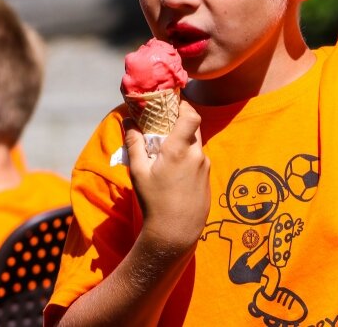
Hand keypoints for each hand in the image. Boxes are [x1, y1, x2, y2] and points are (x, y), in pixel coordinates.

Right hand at [124, 102, 210, 252]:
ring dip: (184, 144)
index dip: (184, 106)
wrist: (175, 232)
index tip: (173, 104)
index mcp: (179, 149)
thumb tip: (129, 122)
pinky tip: (175, 174)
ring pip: (196, 145)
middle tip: (165, 128)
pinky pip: (199, 160)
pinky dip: (188, 159)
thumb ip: (134, 144)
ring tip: (166, 155)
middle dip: (181, 124)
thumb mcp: (138, 172)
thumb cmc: (154, 202)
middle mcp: (197, 154)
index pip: (191, 115)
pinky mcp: (208, 179)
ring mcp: (205, 167)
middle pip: (194, 127)